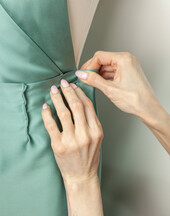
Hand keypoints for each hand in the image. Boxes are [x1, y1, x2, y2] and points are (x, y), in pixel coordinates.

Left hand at [41, 79, 103, 215]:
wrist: (82, 176)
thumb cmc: (89, 156)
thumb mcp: (97, 138)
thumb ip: (91, 121)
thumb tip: (80, 101)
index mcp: (97, 130)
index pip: (88, 106)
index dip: (79, 93)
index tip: (73, 85)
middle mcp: (86, 134)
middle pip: (76, 106)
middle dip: (68, 92)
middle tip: (62, 83)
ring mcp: (72, 141)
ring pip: (64, 113)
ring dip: (57, 99)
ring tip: (53, 90)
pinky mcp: (59, 146)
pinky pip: (51, 125)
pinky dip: (47, 114)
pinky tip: (45, 106)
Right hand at [75, 51, 169, 153]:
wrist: (148, 109)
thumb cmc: (136, 100)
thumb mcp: (110, 89)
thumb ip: (94, 80)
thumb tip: (82, 75)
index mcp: (124, 59)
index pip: (99, 56)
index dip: (89, 66)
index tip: (83, 75)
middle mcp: (127, 60)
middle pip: (103, 60)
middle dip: (93, 70)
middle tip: (85, 79)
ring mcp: (128, 66)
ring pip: (107, 66)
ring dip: (98, 74)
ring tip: (91, 83)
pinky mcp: (127, 72)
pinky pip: (112, 71)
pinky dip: (105, 77)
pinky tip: (99, 84)